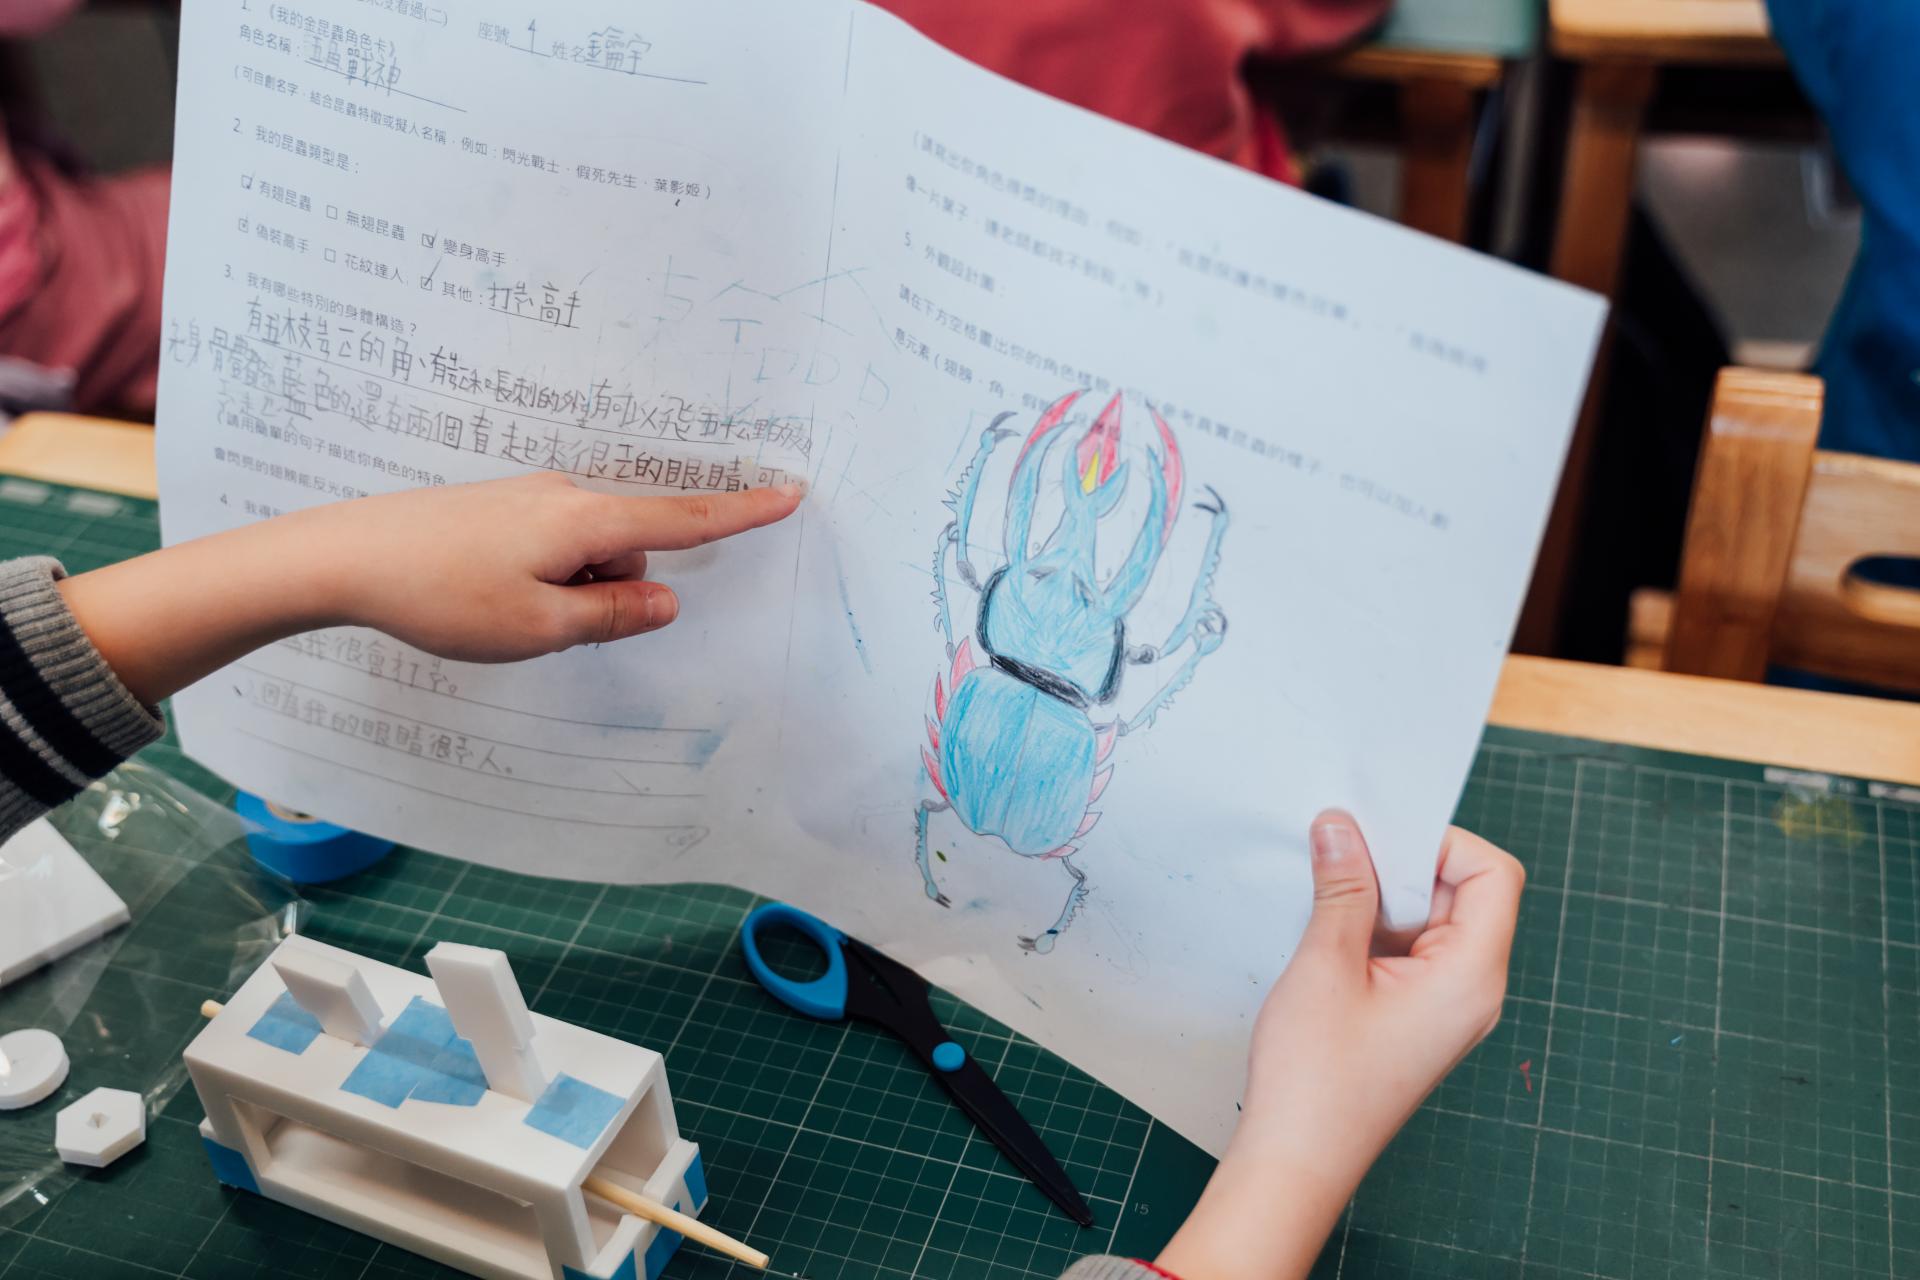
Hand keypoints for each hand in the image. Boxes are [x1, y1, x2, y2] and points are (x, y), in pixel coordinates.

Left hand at [59, 474, 804, 704]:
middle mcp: (564, 497)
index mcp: (586, 522)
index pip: (685, 519)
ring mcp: (529, 498)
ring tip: (504, 617)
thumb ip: (613, 614)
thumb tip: (665, 601)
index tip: (791, 493)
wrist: (342, 555)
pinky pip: (552, 548)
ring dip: (573, 591)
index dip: (741, 513)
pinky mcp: (499, 508)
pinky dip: (545, 581)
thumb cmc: (441, 595)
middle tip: (552, 626)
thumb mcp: (540, 627)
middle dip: (615, 590)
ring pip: (587, 553)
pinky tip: (490, 601)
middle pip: (630, 546)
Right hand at [1155, 811, 1523, 1279]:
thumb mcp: (1325, 964)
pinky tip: (1328, 933)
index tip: (1378, 837)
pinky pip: (1412, 952)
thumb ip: (1342, 887)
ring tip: (1328, 898)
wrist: (1298, 1160)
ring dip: (1383, 898)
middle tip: (1343, 855)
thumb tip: (1342, 824)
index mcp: (1471, 975)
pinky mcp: (1419, 1019)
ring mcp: (1448, 1008)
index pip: (1492, 874)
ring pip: (1433, 920)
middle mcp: (1474, 990)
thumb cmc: (1316, 1078)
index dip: (1441, 842)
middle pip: (1465, 892)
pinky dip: (1375, 930)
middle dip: (1404, 865)